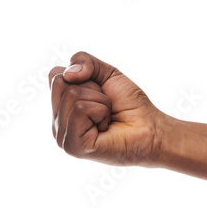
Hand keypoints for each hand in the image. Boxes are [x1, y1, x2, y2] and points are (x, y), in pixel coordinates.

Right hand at [49, 51, 165, 166]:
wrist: (151, 129)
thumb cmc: (130, 106)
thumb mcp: (107, 73)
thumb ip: (84, 61)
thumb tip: (68, 73)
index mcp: (61, 107)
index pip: (55, 75)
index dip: (84, 76)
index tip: (101, 93)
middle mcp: (58, 123)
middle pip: (61, 83)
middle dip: (92, 88)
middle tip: (107, 107)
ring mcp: (63, 136)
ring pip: (72, 95)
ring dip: (100, 102)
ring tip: (108, 118)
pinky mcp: (73, 146)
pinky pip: (80, 109)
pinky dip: (101, 112)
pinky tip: (106, 127)